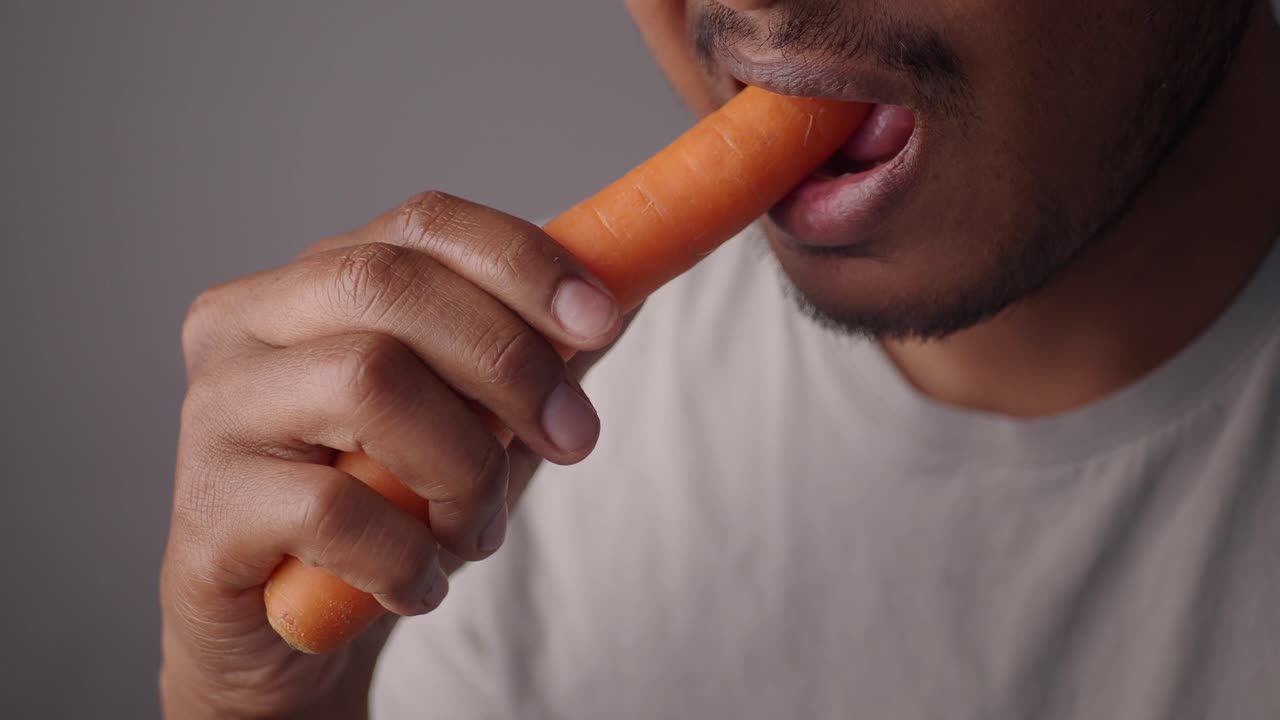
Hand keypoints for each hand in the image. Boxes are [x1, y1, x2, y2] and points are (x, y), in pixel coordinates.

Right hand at [160, 192, 624, 717]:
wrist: (288, 630)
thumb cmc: (386, 503)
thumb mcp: (471, 417)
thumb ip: (529, 351)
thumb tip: (627, 285)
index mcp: (312, 280)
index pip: (423, 225)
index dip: (522, 262)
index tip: (600, 319)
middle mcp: (247, 323)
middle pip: (393, 286)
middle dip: (511, 363)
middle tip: (574, 438)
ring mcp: (217, 409)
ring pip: (370, 381)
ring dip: (464, 468)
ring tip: (476, 529)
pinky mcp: (208, 505)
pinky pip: (335, 508)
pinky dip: (409, 554)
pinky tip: (421, 583)